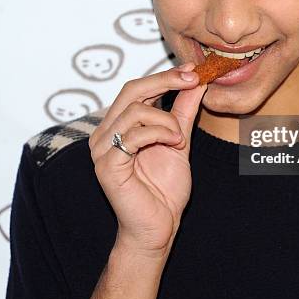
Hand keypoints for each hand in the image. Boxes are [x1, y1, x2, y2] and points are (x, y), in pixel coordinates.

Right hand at [88, 63, 206, 257]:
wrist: (159, 227)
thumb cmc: (164, 189)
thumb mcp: (178, 140)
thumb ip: (183, 111)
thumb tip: (196, 82)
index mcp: (118, 125)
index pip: (137, 88)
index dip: (164, 76)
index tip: (192, 70)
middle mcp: (104, 133)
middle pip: (131, 90)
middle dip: (165, 81)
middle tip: (192, 80)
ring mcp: (102, 149)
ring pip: (135, 111)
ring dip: (167, 120)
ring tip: (180, 138)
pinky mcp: (106, 165)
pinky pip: (134, 136)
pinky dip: (160, 134)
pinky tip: (175, 144)